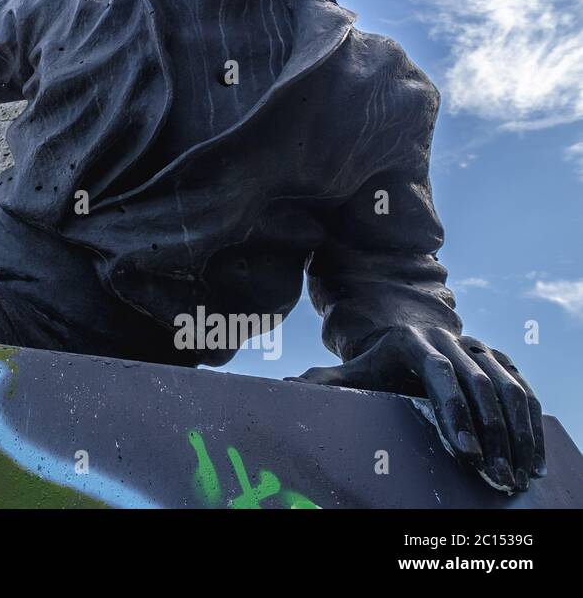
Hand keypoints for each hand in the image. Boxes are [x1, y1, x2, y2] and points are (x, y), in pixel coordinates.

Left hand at [294, 326, 544, 492]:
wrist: (403, 341)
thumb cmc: (373, 368)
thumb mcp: (349, 374)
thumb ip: (321, 383)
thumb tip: (282, 388)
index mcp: (411, 340)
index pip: (439, 373)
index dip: (454, 412)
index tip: (465, 453)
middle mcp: (449, 338)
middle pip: (479, 385)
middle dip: (491, 435)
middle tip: (497, 476)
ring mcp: (477, 346)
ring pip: (507, 387)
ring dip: (518, 433)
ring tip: (518, 473)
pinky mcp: (499, 357)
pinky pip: (522, 388)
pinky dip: (531, 422)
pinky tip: (532, 455)